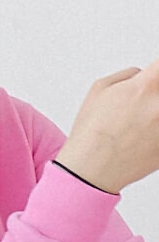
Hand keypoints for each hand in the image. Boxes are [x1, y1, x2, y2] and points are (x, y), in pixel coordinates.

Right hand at [56, 59, 158, 193]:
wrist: (90, 170)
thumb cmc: (91, 134)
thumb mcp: (98, 90)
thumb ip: (129, 75)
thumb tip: (143, 74)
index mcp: (144, 87)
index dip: (158, 71)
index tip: (155, 76)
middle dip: (155, 95)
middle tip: (144, 105)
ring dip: (155, 114)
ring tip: (141, 124)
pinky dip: (155, 133)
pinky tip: (142, 139)